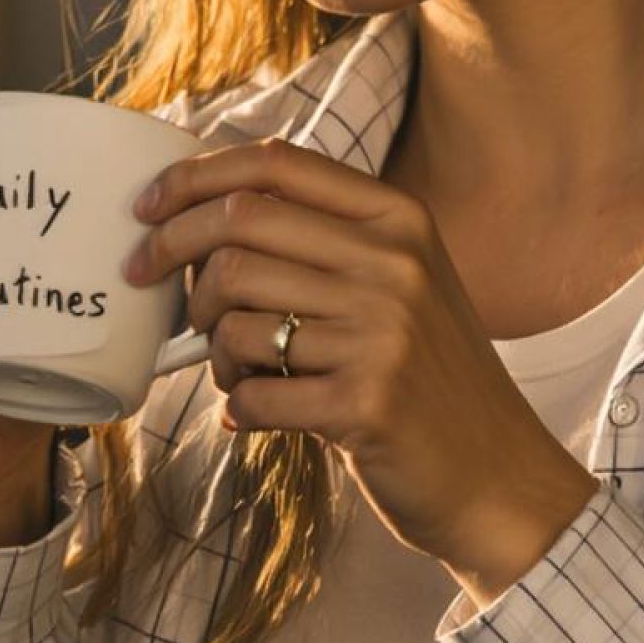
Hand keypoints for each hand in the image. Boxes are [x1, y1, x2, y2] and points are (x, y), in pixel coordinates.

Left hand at [127, 139, 597, 602]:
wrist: (498, 476)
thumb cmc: (426, 377)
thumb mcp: (398, 283)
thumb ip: (322, 239)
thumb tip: (198, 216)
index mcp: (398, 219)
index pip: (275, 166)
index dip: (193, 179)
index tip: (145, 209)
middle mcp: (395, 265)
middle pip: (236, 229)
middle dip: (171, 256)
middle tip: (151, 286)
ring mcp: (382, 333)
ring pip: (233, 315)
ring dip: (210, 348)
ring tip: (236, 371)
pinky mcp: (365, 403)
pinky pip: (251, 393)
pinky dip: (236, 407)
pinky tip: (255, 414)